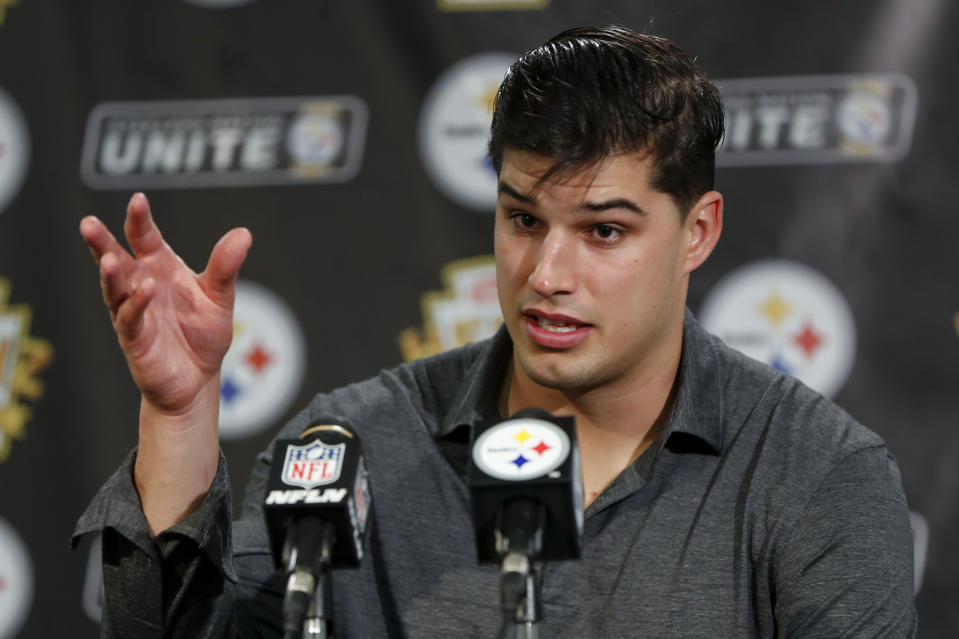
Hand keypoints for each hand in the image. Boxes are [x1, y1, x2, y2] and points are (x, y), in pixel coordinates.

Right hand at [80, 193, 251, 415]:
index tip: (138, 199)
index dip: (139, 219)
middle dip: (102, 243)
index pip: (145, 238)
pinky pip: (130, 319)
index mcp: (159, 268)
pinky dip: (136, 304)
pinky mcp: (135, 339)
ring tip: (110, 259)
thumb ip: (226, 267)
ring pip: (115, 289)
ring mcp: (134, 312)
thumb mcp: (219, 296)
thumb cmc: (203, 334)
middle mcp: (141, 285)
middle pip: (116, 259)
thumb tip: (243, 233)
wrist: (198, 379)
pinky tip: (144, 290)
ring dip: (111, 275)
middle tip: (88, 223)